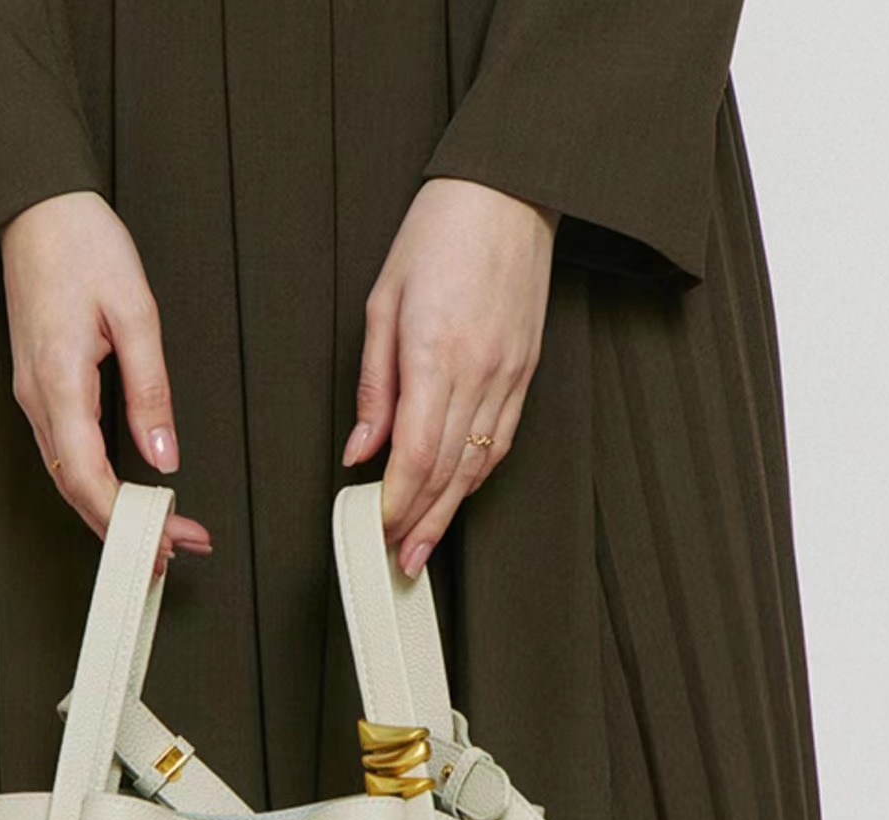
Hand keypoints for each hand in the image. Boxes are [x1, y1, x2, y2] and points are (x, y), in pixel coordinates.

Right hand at [0, 190, 211, 576]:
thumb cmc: (83, 246)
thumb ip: (150, 390)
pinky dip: (97, 486)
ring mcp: (34, 396)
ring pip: (69, 477)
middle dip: (124, 531)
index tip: (168, 541)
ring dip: (111, 514)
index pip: (88, 478)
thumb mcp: (135, 313)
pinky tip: (126, 497)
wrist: (34, 207)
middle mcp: (37, 399)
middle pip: (76, 491)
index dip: (127, 520)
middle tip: (173, 553)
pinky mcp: (41, 389)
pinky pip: (66, 455)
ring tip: (159, 535)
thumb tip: (164, 455)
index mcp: (59, 382)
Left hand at [342, 177, 558, 576]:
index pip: (415, 455)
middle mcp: (480, 373)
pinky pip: (502, 439)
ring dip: (449, 511)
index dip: (395, 503)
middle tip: (398, 560)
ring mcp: (510, 375)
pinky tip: (458, 495)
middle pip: (448, 472)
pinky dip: (477, 475)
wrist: (510, 191)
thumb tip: (362, 449)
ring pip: (478, 464)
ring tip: (425, 544)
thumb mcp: (384, 302)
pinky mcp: (526, 371)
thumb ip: (374, 385)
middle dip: (420, 523)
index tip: (374, 528)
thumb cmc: (440, 234)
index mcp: (437, 355)